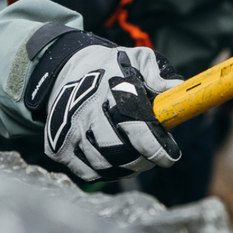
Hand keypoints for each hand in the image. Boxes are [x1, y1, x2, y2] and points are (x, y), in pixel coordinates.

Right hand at [27, 31, 183, 181]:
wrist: (72, 69)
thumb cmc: (114, 69)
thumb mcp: (138, 60)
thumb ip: (158, 72)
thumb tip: (175, 88)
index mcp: (110, 86)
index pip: (134, 124)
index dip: (154, 147)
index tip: (169, 157)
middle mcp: (85, 107)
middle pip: (117, 150)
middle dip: (141, 161)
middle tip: (152, 159)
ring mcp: (69, 127)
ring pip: (102, 164)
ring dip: (125, 168)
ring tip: (135, 160)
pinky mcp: (57, 145)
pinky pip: (86, 172)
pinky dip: (104, 173)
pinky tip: (114, 161)